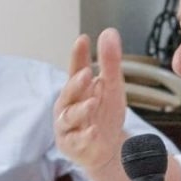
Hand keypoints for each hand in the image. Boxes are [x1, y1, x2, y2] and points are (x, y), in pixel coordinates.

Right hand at [54, 29, 127, 170]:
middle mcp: (68, 105)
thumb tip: (109, 32)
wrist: (107, 149)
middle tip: (87, 74)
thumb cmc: (104, 115)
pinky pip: (76, 140)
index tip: (82, 40)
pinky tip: (94, 131)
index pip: (75, 69)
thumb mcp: (112, 87)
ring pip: (70, 117)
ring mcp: (67, 126)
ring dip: (81, 109)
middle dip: (76, 84)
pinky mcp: (71, 145)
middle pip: (69, 93)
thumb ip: (110, 62)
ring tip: (93, 102)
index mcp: (77, 88)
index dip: (77, 55)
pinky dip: (85, 136)